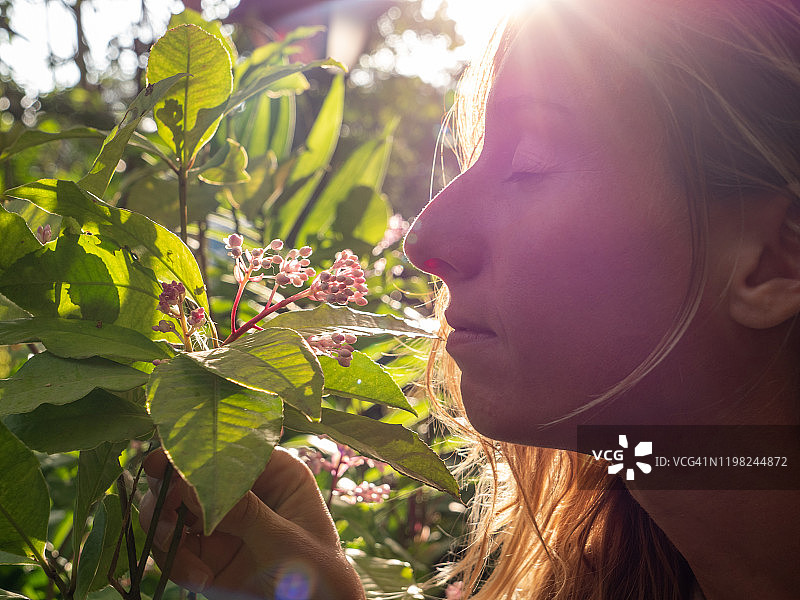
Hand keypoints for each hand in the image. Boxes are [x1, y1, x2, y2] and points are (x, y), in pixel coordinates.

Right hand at [139, 447, 364, 599]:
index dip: (190, 451)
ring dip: (162, 528)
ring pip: (169, 511)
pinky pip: (171, 551)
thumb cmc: (317, 570)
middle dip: (167, 492)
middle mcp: (241, 492)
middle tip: (161, 510)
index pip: (226, 449)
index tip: (161, 463)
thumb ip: (239, 510)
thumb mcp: (283, 537)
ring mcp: (218, 523)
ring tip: (171, 544)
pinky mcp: (203, 556)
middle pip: (187, 475)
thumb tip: (190, 481)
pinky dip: (176, 564)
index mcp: (271, 472)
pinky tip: (202, 580)